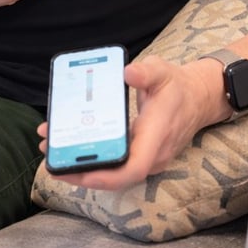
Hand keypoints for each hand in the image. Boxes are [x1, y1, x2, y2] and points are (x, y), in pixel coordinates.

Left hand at [37, 55, 222, 189]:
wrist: (196, 99)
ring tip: (52, 152)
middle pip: (116, 176)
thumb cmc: (177, 86)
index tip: (82, 173)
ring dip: (82, 168)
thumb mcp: (163, 71)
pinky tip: (70, 149)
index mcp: (157, 134)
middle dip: (81, 172)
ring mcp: (148, 160)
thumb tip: (127, 72)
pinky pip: (116, 166)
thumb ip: (146, 71)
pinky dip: (92, 162)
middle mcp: (153, 154)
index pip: (135, 167)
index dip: (108, 176)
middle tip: (50, 159)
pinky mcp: (140, 157)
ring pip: (114, 173)